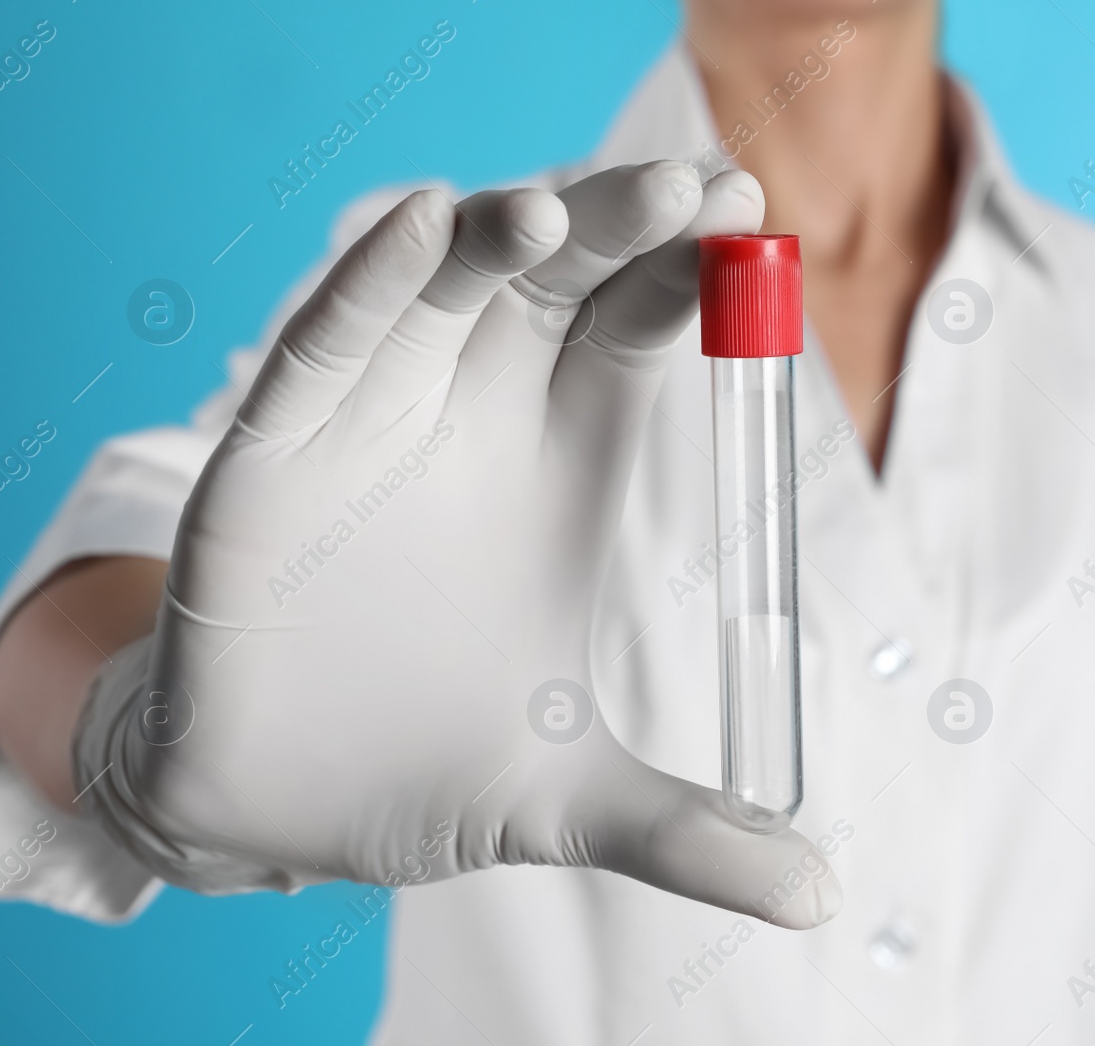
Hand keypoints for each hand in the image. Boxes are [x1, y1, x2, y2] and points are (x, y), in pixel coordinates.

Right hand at [76, 162, 840, 928]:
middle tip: (694, 194)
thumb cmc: (431, 756)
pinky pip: (319, 353)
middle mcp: (475, 410)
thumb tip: (821, 900)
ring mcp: (372, 420)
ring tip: (557, 215)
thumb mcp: (571, 797)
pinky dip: (363, 292)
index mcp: (562, 452)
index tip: (753, 225)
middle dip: (616, 227)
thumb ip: (686, 833)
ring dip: (492, 240)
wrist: (282, 802)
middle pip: (553, 279)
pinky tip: (411, 232)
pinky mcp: (273, 457)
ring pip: (436, 290)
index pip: (635, 322)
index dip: (690, 272)